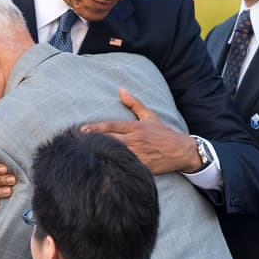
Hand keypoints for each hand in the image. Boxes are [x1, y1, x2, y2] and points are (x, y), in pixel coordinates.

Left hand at [81, 88, 201, 173]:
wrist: (182, 151)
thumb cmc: (164, 134)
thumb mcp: (150, 116)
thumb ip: (134, 103)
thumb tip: (121, 90)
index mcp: (136, 127)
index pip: (112, 126)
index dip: (96, 128)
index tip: (81, 130)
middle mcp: (136, 140)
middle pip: (110, 140)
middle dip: (93, 141)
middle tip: (76, 143)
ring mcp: (139, 154)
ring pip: (116, 154)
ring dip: (101, 154)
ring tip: (83, 156)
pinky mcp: (143, 167)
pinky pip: (126, 167)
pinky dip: (114, 167)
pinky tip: (102, 169)